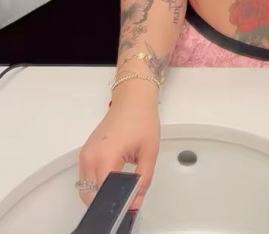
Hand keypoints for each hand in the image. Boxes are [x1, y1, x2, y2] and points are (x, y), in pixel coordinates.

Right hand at [78, 83, 159, 211]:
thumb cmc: (142, 121)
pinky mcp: (84, 153)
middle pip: (90, 195)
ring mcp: (84, 155)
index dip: (117, 203)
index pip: (103, 194)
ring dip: (100, 194)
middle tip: (127, 200)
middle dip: (107, 202)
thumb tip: (135, 203)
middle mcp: (89, 159)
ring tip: (121, 190)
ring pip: (85, 189)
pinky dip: (96, 184)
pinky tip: (112, 180)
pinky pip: (85, 177)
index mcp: (105, 158)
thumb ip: (143, 180)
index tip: (130, 205)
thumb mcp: (149, 152)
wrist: (132, 99)